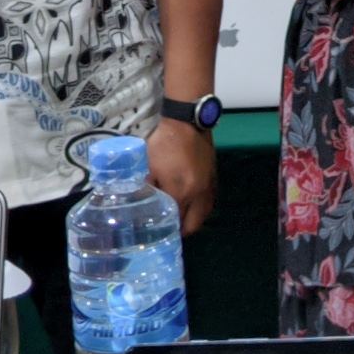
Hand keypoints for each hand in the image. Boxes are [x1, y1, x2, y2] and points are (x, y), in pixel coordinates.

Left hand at [147, 118, 213, 233]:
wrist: (188, 122)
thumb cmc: (165, 143)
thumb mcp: (149, 165)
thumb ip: (146, 187)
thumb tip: (140, 201)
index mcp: (182, 192)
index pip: (175, 221)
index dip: (166, 229)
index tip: (158, 231)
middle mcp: (199, 194)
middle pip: (193, 224)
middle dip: (181, 230)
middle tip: (169, 228)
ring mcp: (208, 186)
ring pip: (204, 215)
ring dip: (193, 220)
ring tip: (180, 218)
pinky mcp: (214, 178)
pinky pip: (209, 202)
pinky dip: (201, 209)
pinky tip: (192, 204)